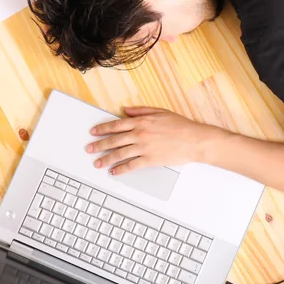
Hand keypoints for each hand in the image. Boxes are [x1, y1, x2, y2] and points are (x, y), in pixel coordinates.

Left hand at [86, 107, 223, 174]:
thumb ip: (141, 111)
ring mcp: (144, 148)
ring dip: (106, 159)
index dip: (103, 129)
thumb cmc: (180, 126)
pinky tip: (114, 172)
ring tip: (98, 162)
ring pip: (119, 154)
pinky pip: (131, 165)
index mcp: (141, 122)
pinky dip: (121, 169)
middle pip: (114, 140)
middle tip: (89, 149)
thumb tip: (125, 111)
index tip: (94, 132)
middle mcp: (140, 134)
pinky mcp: (150, 160)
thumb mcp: (160, 112)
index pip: (116, 125)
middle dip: (99, 145)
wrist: (194, 139)